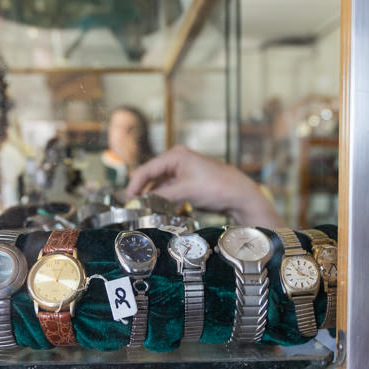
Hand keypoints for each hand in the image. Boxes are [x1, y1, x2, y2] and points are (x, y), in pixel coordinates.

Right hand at [125, 146, 283, 227]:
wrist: (240, 195)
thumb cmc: (216, 187)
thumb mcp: (185, 192)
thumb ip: (160, 197)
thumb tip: (141, 203)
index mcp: (176, 156)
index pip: (146, 169)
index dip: (134, 185)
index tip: (127, 201)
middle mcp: (178, 161)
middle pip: (152, 177)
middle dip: (143, 192)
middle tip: (134, 208)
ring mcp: (184, 172)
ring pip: (161, 186)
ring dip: (154, 198)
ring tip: (145, 212)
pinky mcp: (189, 183)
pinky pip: (171, 191)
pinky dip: (165, 201)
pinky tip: (161, 211)